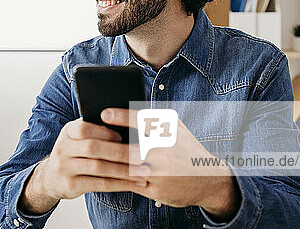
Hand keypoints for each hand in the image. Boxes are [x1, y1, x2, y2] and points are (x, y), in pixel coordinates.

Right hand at [19, 118, 147, 213]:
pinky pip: (99, 184)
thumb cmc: (74, 153)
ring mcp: (64, 168)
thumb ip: (94, 131)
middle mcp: (63, 148)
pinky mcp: (70, 185)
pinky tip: (132, 183)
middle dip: (120, 152)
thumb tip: (126, 125)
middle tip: (141, 155)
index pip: (85, 128)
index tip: (124, 136)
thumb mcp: (77, 138)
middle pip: (93, 148)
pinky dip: (119, 184)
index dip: (105, 132)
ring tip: (142, 172)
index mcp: (68, 132)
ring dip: (124, 170)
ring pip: (98, 168)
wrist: (50, 178)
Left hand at [101, 108, 240, 221]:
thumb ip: (153, 119)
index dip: (121, 117)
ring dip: (109, 163)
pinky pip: (131, 184)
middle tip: (90, 139)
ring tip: (91, 157)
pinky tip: (103, 173)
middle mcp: (167, 151)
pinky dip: (116, 178)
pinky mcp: (158, 190)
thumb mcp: (175, 128)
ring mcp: (163, 172)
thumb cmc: (185, 147)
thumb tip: (122, 110)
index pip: (143, 121)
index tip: (104, 113)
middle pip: (131, 148)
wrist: (209, 179)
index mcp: (170, 132)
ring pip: (128, 168)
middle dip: (109, 145)